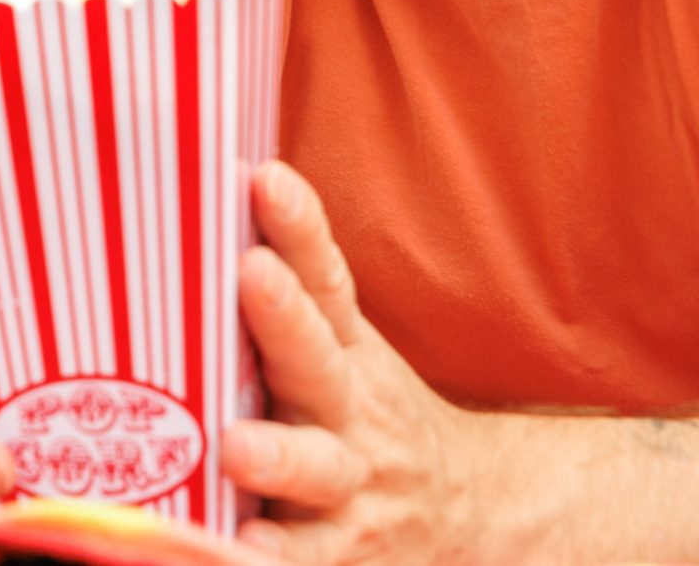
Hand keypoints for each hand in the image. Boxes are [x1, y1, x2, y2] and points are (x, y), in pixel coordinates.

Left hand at [222, 161, 486, 563]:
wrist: (474, 514)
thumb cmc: (362, 407)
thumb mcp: (339, 339)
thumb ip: (289, 271)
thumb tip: (225, 173)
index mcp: (342, 348)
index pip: (323, 275)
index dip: (297, 226)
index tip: (264, 178)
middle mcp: (347, 410)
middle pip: (317, 360)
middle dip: (284, 319)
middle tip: (252, 277)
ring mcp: (348, 487)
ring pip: (316, 471)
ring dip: (280, 458)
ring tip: (237, 449)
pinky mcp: (340, 555)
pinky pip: (306, 559)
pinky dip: (277, 558)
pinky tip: (243, 553)